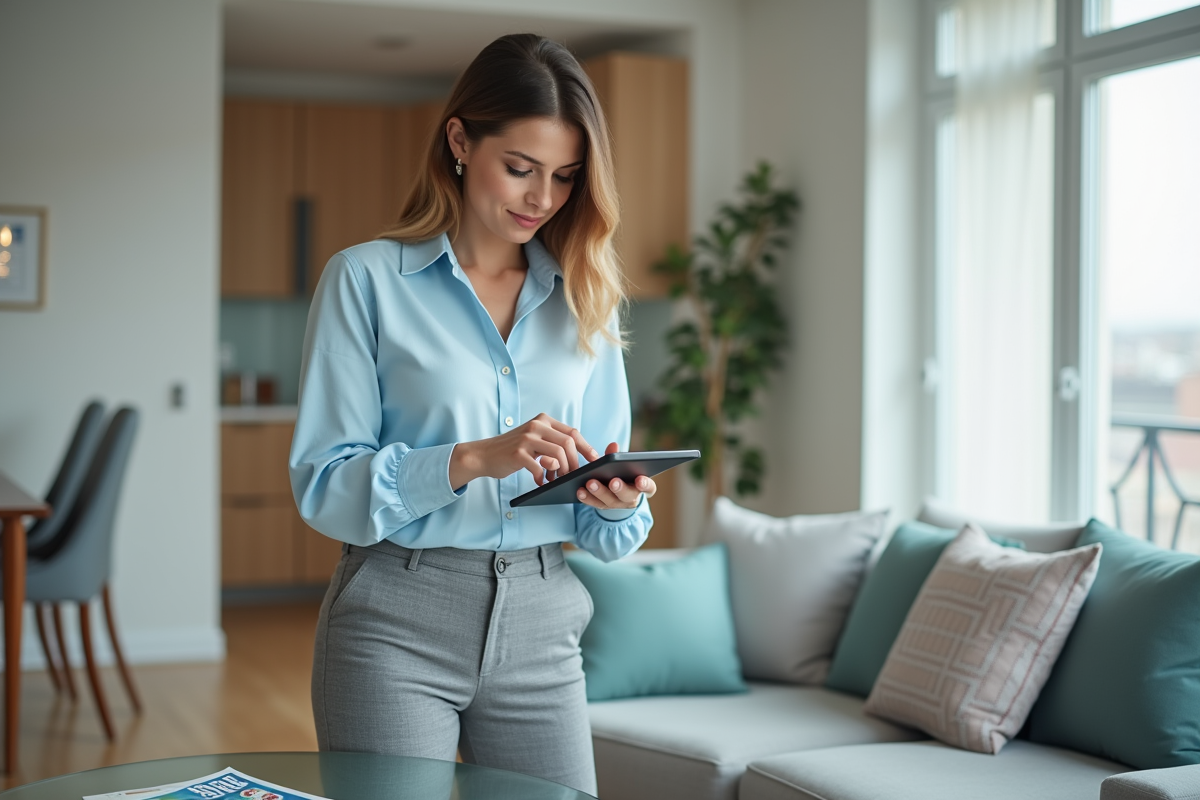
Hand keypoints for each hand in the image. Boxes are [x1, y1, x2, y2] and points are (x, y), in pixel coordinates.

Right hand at [449, 412, 600, 489]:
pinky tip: (538, 481)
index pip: (572, 432)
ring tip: (554, 480)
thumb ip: (553, 444)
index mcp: (543, 421)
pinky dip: (542, 477)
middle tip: (571, 476)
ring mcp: (527, 438)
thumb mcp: (534, 440)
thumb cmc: (512, 451)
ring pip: (558, 454)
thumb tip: (577, 459)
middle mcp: (536, 426)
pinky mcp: (518, 452)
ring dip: (560, 471)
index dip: (586, 447)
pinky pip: (540, 467)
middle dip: (574, 463)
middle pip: (568, 443)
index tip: (594, 460)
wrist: (483, 455)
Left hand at [575, 442, 657, 511]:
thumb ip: (618, 455)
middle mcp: (632, 498)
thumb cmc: (624, 473)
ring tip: (590, 483)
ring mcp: (617, 504)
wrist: (618, 492)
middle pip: (627, 495)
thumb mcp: (624, 464)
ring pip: (609, 501)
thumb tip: (613, 445)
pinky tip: (580, 491)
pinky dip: (587, 498)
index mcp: (642, 486)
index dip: (645, 484)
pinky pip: (595, 504)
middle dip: (619, 488)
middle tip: (613, 481)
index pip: (648, 486)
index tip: (640, 479)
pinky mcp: (604, 507)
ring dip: (600, 492)